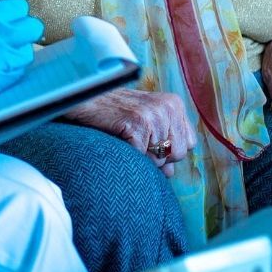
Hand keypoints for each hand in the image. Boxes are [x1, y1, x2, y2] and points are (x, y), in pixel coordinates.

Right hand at [0, 0, 43, 126]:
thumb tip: (9, 17)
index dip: (14, 12)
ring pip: (26, 54)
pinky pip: (15, 75)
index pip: (19, 7)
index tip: (8, 18)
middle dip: (22, 30)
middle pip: (31, 29)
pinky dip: (8, 72)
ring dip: (15, 53)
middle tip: (10, 36)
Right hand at [63, 89, 196, 176]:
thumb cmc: (112, 113)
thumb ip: (162, 142)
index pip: (188, 144)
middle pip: (178, 153)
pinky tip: (118, 140)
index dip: (168, 150)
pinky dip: (129, 155)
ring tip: (125, 139)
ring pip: (160, 159)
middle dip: (157, 157)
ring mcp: (153, 114)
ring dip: (141, 157)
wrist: (83, 100)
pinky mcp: (137, 124)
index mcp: (173, 104)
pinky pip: (142, 158)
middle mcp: (168, 107)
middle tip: (134, 141)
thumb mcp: (144, 121)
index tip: (148, 141)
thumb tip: (171, 172)